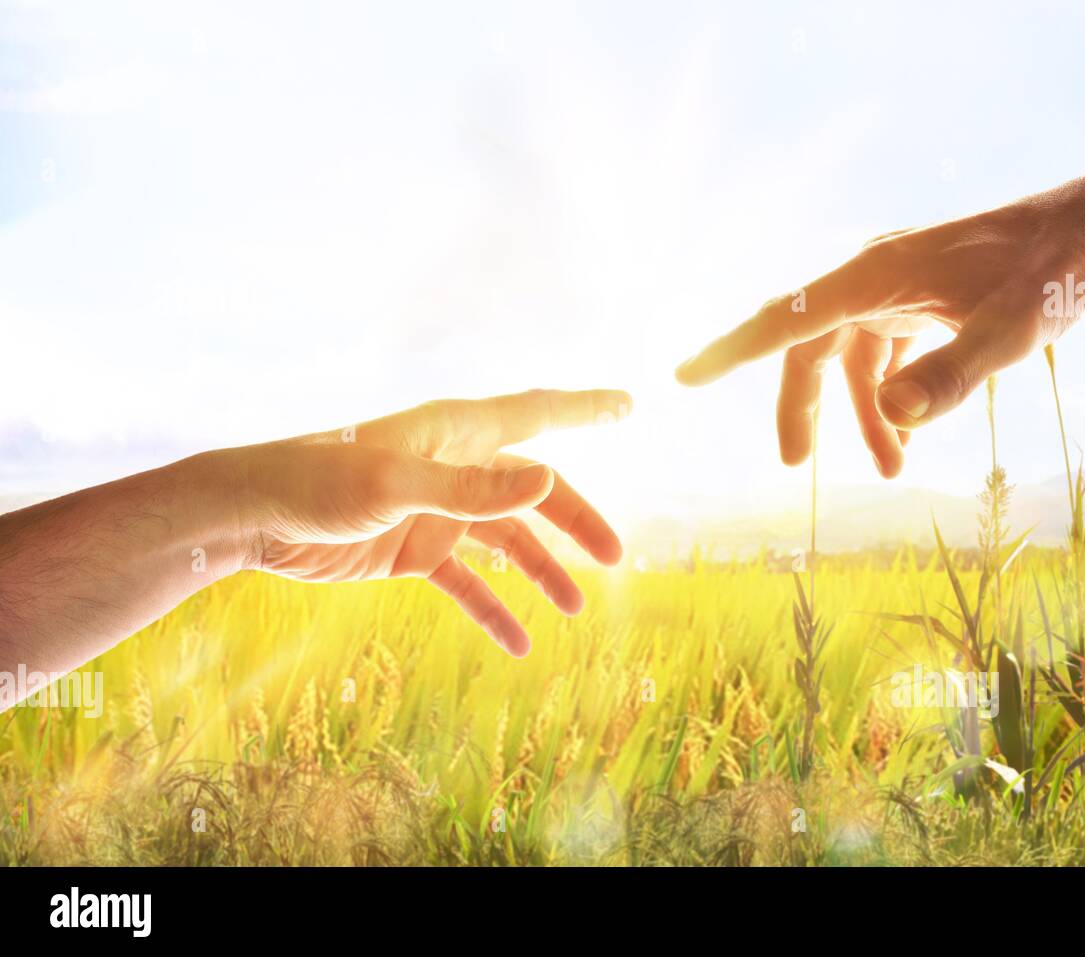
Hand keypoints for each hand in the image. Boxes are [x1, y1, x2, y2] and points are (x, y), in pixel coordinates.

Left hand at [231, 389, 630, 655]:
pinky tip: (519, 643)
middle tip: (614, 556)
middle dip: (575, 520)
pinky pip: (467, 583)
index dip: (584, 409)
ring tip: (574, 608)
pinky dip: (493, 610)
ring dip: (541, 572)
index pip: (536, 413)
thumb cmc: (317, 482)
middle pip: (532, 492)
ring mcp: (436, 511)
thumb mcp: (397, 485)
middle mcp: (454, 467)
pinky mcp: (414, 551)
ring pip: (507, 541)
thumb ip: (472, 488)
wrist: (251, 518)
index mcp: (455, 432)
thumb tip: (548, 480)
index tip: (627, 406)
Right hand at [674, 185, 1084, 476]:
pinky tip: (909, 433)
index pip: (786, 316)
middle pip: (808, 347)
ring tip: (893, 468)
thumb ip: (954, 373)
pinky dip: (888, 396)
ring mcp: (892, 287)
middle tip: (794, 464)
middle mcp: (872, 276)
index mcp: (875, 274)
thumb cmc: (1049, 272)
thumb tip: (897, 421)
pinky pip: (880, 354)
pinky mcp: (914, 298)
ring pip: (848, 358)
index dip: (733, 350)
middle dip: (803, 408)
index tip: (684, 377)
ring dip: (861, 414)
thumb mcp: (1010, 330)